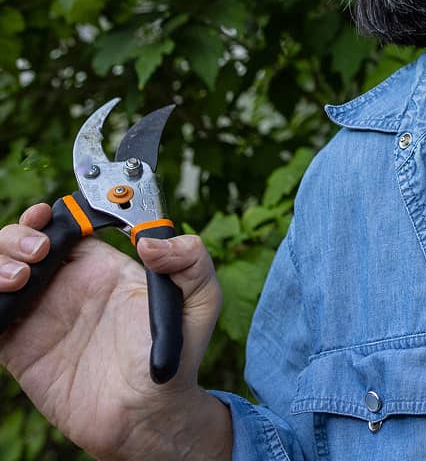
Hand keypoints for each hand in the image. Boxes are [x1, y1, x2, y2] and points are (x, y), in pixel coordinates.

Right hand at [0, 203, 230, 460]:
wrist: (147, 415)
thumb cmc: (176, 355)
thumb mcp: (201, 299)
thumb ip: (190, 260)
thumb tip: (152, 241)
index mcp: (104, 267)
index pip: (67, 225)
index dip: (51, 214)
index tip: (47, 214)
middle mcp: (68, 286)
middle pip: (25, 242)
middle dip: (19, 235)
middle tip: (38, 251)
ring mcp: (41, 317)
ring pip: (1, 272)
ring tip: (20, 277)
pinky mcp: (20, 350)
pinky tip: (2, 301)